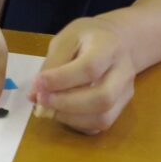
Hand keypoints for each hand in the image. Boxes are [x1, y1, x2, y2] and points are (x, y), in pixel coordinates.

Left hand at [29, 17, 136, 134]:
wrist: (118, 40)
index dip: (61, 79)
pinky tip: (62, 111)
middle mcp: (124, 71)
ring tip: (48, 108)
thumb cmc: (88, 37)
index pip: (90, 68)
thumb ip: (52, 64)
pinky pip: (100, 124)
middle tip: (41, 99)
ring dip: (70, 117)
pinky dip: (77, 123)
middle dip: (66, 103)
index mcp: (109, 46)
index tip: (38, 82)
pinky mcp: (122, 107)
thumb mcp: (67, 38)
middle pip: (102, 98)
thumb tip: (34, 94)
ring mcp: (126, 92)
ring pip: (103, 117)